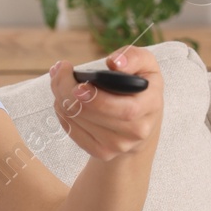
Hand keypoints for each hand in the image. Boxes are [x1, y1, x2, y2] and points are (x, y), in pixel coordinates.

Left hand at [48, 45, 162, 161]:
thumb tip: (115, 63)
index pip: (124, 109)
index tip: (78, 85)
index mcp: (150, 105)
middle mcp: (136, 130)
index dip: (97, 99)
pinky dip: (62, 112)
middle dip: (67, 89)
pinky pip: (72, 130)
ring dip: (61, 96)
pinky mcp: (101, 152)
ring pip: (77, 119)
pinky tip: (64, 99)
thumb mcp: (146, 66)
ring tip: (60, 81)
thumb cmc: (140, 88)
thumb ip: (134, 57)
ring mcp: (118, 145)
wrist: (141, 124)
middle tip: (59, 70)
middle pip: (92, 112)